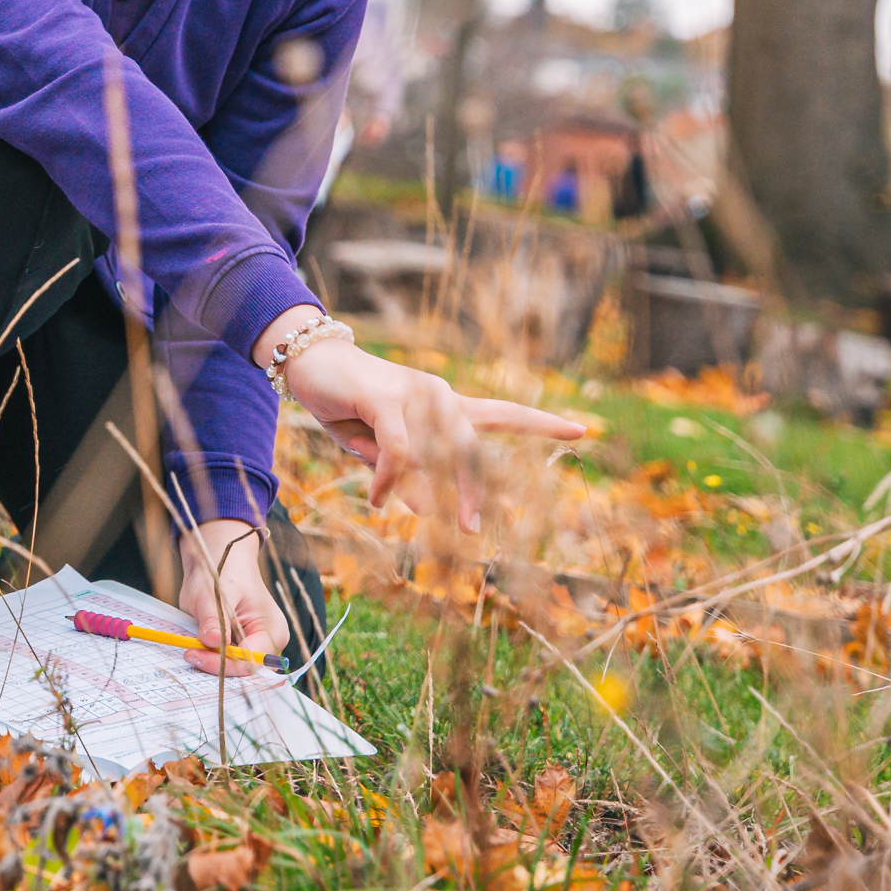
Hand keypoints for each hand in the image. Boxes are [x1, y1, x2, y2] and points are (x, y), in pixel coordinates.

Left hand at [175, 521, 287, 677]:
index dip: (223, 663)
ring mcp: (252, 645)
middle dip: (216, 665)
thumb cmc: (224, 569)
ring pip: (232, 668)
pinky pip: (225, 659)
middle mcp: (267, 642)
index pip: (250, 661)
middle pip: (243, 670)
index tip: (194, 653)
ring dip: (211, 662)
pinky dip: (209, 656)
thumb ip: (214, 620)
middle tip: (189, 653)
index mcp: (271, 630)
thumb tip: (213, 643)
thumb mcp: (215, 593)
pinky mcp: (237, 645)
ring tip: (190, 650)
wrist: (219, 557)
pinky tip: (194, 649)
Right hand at [262, 306, 587, 530]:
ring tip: (425, 520)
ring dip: (434, 491)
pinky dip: (389, 478)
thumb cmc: (347, 405)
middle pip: (472, 447)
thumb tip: (422, 507)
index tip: (582, 430)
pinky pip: (398, 450)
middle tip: (471, 529)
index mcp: (444, 407)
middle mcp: (438, 396)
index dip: (542, 423)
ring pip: (438, 452)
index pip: (502, 414)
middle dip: (475, 490)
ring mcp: (415, 393)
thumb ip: (403, 474)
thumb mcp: (377, 449)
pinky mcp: (386, 397)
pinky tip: (380, 500)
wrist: (308, 361)